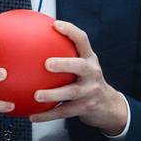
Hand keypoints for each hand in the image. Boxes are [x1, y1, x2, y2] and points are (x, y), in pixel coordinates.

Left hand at [29, 20, 127, 135]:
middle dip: (64, 64)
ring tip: (37, 95)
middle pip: (80, 66)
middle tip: (47, 64)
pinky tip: (32, 116)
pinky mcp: (85, 108)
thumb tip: (34, 38)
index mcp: (89, 58)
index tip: (55, 25)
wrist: (107, 105)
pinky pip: (63, 112)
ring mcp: (90, 91)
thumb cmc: (87, 80)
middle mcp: (92, 73)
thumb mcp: (82, 64)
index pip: (82, 40)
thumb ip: (65, 53)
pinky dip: (47, 114)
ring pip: (71, 93)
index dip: (70, 31)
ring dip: (53, 94)